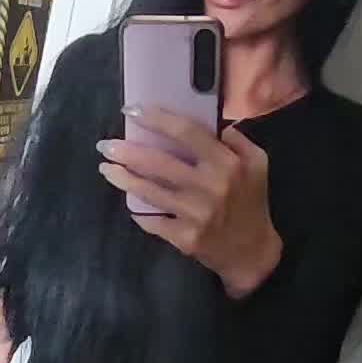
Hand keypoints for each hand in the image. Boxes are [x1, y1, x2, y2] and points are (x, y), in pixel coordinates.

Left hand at [96, 108, 283, 296]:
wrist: (252, 252)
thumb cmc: (252, 202)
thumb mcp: (257, 164)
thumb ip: (237, 140)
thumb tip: (215, 124)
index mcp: (227, 164)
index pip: (187, 133)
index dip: (157, 119)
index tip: (132, 110)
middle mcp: (210, 187)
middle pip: (159, 163)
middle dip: (127, 152)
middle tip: (104, 145)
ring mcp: (196, 214)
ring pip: (150, 192)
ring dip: (123, 179)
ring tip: (106, 168)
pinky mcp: (185, 238)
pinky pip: (153, 221)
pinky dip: (139, 212)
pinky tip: (130, 203)